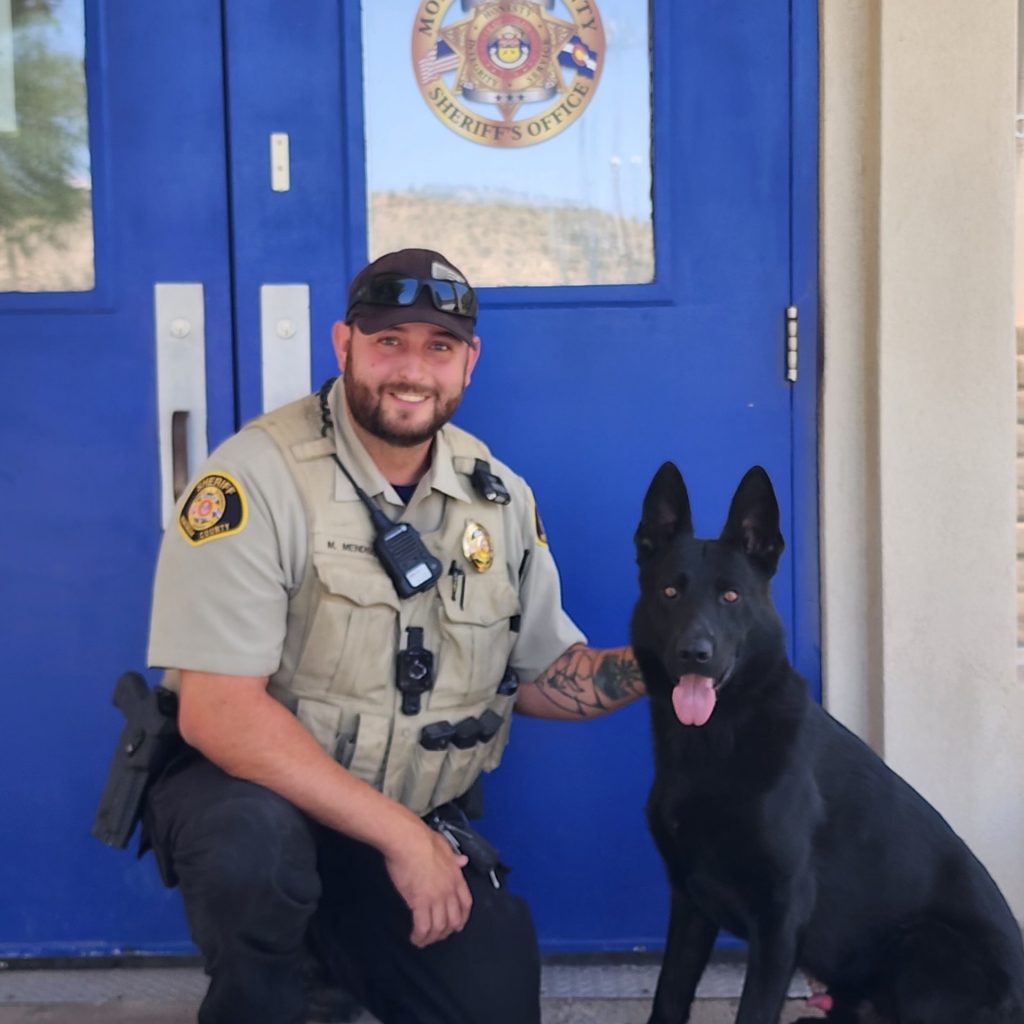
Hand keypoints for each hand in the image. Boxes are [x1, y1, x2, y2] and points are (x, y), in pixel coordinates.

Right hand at [384, 824, 472, 946]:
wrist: (408, 840)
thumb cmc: (422, 839)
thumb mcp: (444, 846)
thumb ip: (453, 857)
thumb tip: (463, 860)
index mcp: (456, 876)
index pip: (465, 904)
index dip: (462, 918)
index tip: (456, 925)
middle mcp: (449, 890)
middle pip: (453, 920)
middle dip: (446, 931)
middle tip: (436, 935)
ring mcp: (436, 897)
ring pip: (439, 927)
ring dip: (432, 937)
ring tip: (423, 940)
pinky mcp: (420, 902)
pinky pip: (423, 926)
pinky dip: (420, 936)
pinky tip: (414, 938)